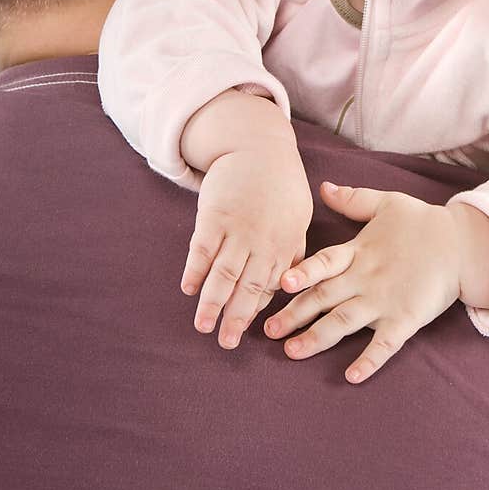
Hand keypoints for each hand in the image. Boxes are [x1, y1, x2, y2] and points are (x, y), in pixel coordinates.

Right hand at [181, 143, 312, 349]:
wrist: (258, 146)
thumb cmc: (282, 185)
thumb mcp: (300, 217)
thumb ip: (294, 252)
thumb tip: (288, 285)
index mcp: (286, 244)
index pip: (271, 286)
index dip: (258, 312)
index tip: (249, 334)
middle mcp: (262, 240)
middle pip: (247, 286)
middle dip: (235, 317)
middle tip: (225, 343)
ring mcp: (236, 228)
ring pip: (223, 272)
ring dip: (212, 301)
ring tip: (203, 326)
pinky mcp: (214, 215)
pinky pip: (201, 248)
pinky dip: (194, 270)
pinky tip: (189, 289)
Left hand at [264, 181, 460, 381]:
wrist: (462, 244)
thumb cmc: (422, 223)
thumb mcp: (385, 203)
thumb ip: (352, 200)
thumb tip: (323, 188)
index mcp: (359, 251)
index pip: (324, 262)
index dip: (303, 272)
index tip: (280, 283)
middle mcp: (366, 278)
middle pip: (324, 298)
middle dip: (294, 315)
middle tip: (268, 331)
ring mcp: (385, 301)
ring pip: (344, 323)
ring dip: (317, 338)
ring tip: (292, 352)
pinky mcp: (406, 319)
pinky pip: (385, 345)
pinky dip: (369, 361)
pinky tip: (352, 377)